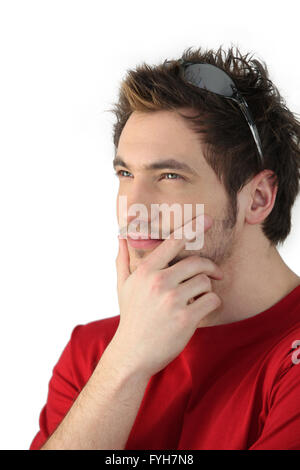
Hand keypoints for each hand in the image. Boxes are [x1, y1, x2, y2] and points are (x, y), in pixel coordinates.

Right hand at [109, 214, 222, 377]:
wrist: (132, 354)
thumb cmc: (131, 317)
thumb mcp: (123, 287)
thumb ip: (123, 259)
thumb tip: (120, 236)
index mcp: (146, 271)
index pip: (173, 242)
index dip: (193, 228)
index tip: (208, 219)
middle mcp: (159, 281)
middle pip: (197, 262)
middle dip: (210, 268)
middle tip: (215, 274)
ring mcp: (173, 300)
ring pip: (205, 282)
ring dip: (207, 289)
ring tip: (198, 298)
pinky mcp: (186, 318)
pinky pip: (212, 300)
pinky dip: (212, 304)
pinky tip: (203, 310)